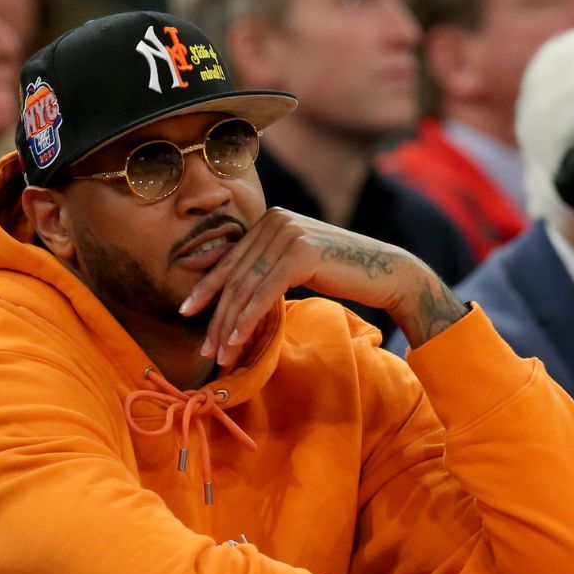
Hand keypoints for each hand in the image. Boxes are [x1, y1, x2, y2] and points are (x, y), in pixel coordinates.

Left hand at [179, 207, 466, 366]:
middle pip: (235, 275)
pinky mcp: (300, 253)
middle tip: (204, 347)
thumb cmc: (341, 273)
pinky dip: (247, 319)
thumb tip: (233, 291)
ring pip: (246, 287)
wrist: (386, 272)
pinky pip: (264, 292)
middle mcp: (276, 220)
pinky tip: (237, 341)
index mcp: (270, 219)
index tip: (187, 313)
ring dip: (229, 325)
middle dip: (216, 315)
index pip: (231, 259)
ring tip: (219, 354)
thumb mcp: (295, 264)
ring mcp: (288, 234)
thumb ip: (266, 266)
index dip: (207, 289)